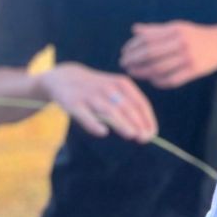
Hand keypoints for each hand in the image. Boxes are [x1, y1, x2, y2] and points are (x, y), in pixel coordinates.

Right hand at [37, 63, 157, 142]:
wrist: (64, 77)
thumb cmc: (97, 89)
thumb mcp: (115, 90)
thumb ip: (129, 106)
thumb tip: (144, 129)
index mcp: (122, 84)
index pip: (139, 102)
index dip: (147, 118)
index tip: (152, 133)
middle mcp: (108, 88)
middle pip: (126, 107)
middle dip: (138, 123)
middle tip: (145, 138)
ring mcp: (90, 96)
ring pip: (109, 110)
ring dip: (122, 123)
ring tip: (132, 134)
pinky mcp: (73, 104)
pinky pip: (85, 115)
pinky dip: (94, 124)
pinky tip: (103, 132)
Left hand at [120, 22, 216, 88]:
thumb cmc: (194, 35)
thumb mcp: (177, 27)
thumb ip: (156, 30)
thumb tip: (135, 30)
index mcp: (176, 30)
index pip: (148, 39)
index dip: (133, 46)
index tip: (124, 52)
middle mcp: (182, 43)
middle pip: (150, 54)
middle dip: (133, 60)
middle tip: (123, 64)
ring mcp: (189, 57)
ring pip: (159, 68)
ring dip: (142, 72)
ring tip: (133, 73)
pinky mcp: (195, 70)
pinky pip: (171, 80)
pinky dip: (158, 81)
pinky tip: (152, 80)